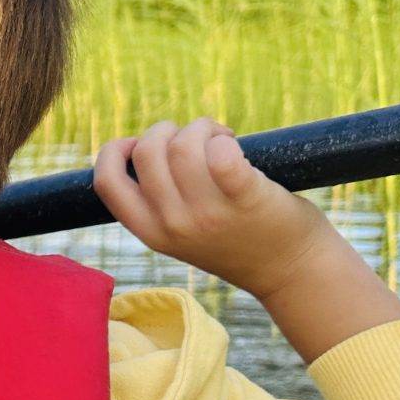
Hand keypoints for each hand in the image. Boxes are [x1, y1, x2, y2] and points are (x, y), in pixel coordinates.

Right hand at [93, 118, 330, 301]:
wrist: (292, 271)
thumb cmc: (238, 240)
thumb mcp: (183, 233)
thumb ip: (161, 202)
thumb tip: (147, 146)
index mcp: (152, 233)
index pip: (107, 182)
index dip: (114, 151)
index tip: (137, 143)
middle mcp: (174, 225)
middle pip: (147, 152)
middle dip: (168, 130)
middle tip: (197, 140)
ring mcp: (209, 214)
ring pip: (182, 145)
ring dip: (202, 128)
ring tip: (222, 139)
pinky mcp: (246, 199)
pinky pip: (222, 156)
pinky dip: (225, 140)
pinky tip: (235, 143)